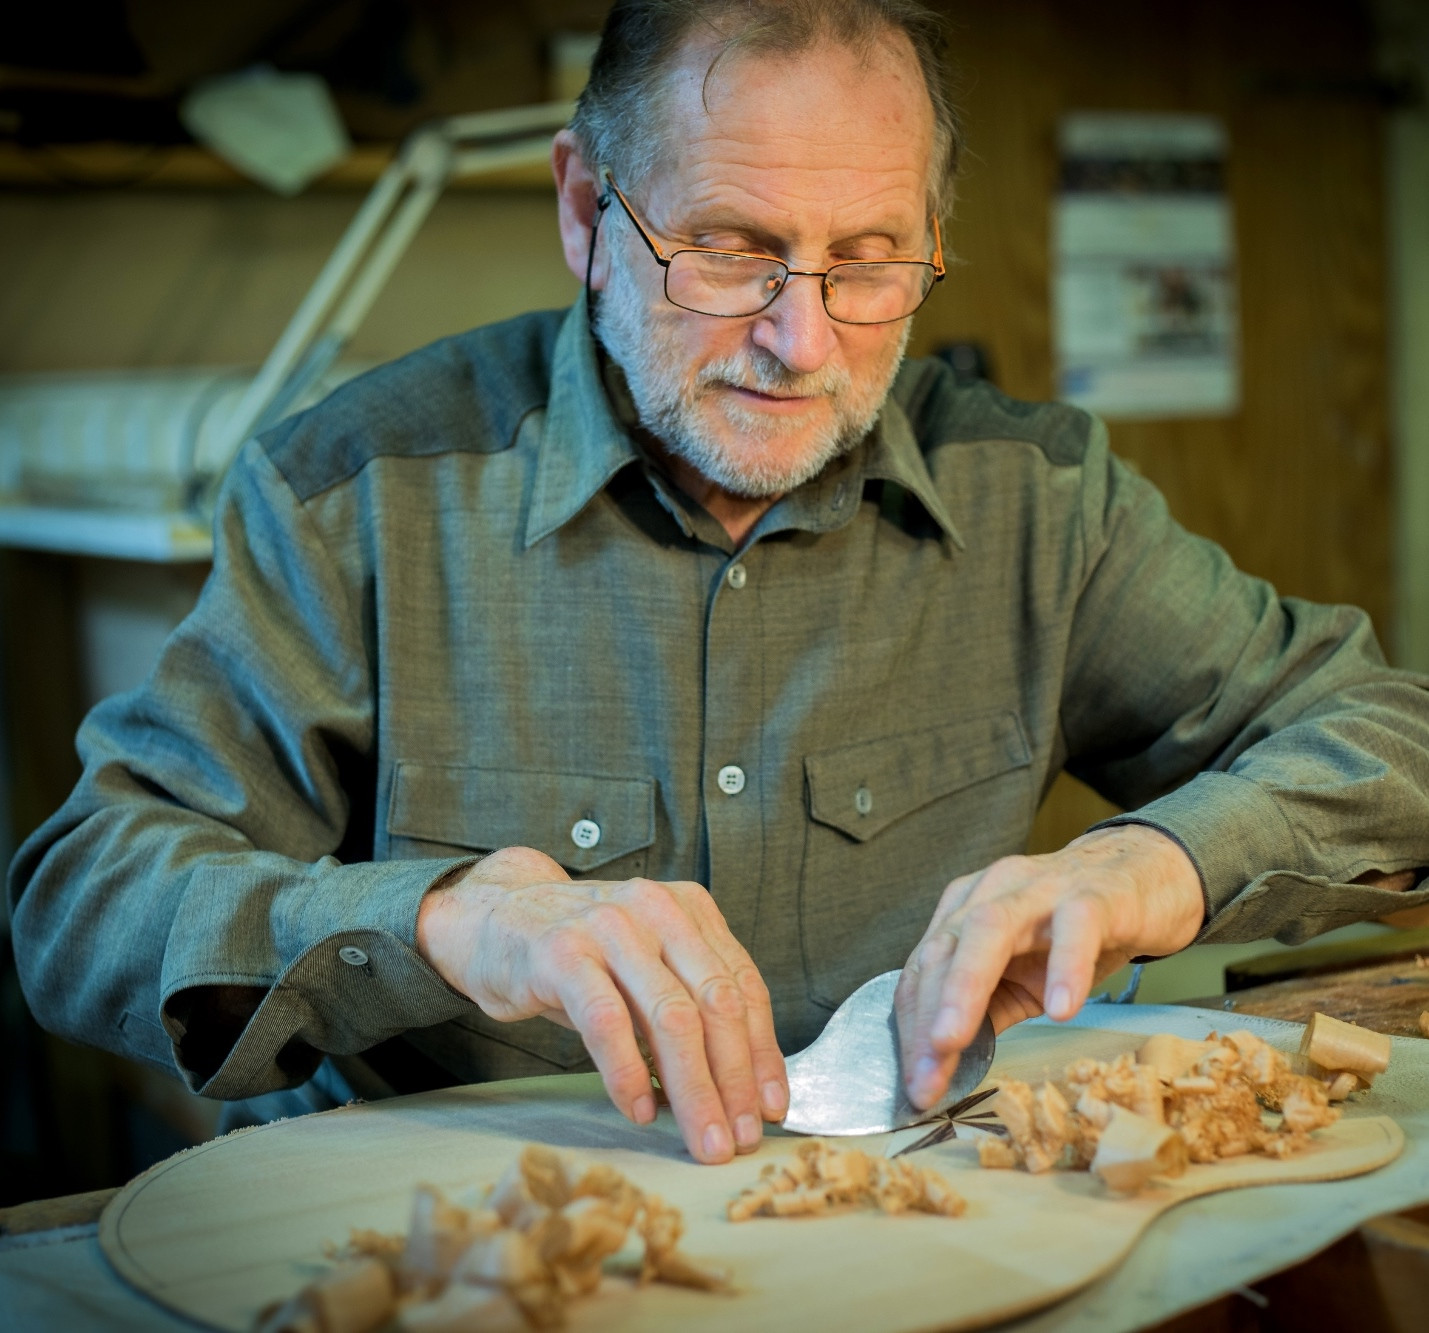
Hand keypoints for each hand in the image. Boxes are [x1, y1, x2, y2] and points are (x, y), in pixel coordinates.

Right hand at [416, 846, 787, 1163]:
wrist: (495, 917)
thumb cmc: (580, 955)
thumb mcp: (645, 965)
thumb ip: (688, 1006)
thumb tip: (741, 1088)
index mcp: (689, 909)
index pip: (743, 984)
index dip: (763, 1051)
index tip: (773, 1107)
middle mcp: (656, 909)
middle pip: (715, 1003)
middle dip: (735, 1079)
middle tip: (741, 1137)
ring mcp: (608, 927)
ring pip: (671, 1017)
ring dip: (694, 1088)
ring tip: (702, 1138)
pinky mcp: (560, 954)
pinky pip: (607, 1023)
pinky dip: (628, 1074)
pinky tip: (639, 1110)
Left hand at [894, 825, 1204, 1109]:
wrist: (1143, 874)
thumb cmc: (1073, 929)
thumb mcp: (1023, 973)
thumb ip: (987, 1007)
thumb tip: (948, 1064)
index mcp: (966, 909)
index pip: (924, 970)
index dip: (912, 1029)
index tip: (914, 1086)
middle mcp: (992, 892)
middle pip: (943, 951)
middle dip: (927, 1020)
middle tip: (925, 1080)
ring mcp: (1041, 889)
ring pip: (990, 929)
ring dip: (963, 988)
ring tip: (952, 1042)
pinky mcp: (1095, 895)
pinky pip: (1076, 926)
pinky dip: (1064, 967)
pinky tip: (1060, 1010)